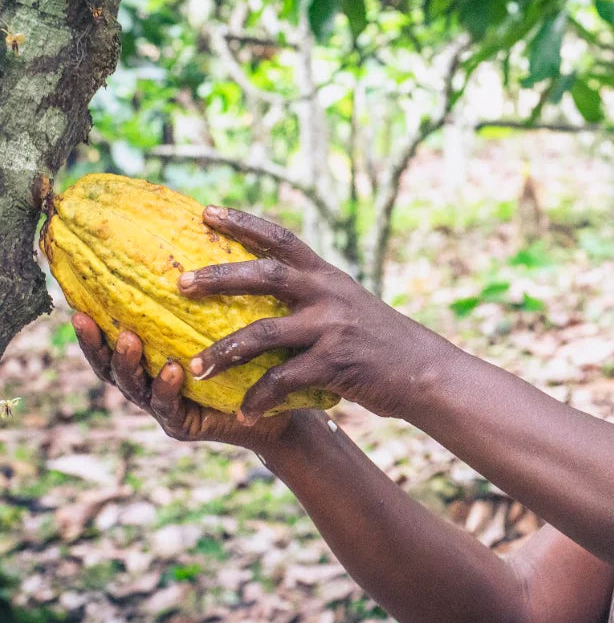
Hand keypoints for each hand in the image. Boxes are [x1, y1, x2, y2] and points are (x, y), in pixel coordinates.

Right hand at [72, 313, 304, 452]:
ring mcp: (163, 408)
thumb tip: (197, 235)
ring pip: (134, 387)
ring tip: (129, 339)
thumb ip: (203, 297)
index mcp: (151, 358)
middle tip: (85, 319)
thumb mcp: (223, 322)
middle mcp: (149, 382)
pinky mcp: (184, 426)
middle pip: (109, 366)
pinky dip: (167, 388)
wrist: (277, 403)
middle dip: (96, 344)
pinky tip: (172, 369)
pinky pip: (170, 408)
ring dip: (128, 363)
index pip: (112, 339)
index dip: (92, 324)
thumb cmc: (248, 356)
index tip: (75, 299)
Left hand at [178, 206, 456, 423]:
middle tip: (180, 283)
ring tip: (196, 367)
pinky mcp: (334, 365)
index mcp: (328, 277)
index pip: (281, 238)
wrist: (423, 371)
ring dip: (225, 352)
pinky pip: (283, 380)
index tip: (205, 211)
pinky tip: (243, 411)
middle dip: (219, 278)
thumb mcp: (350, 304)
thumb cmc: (381, 341)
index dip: (242, 223)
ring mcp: (331, 328)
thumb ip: (315, 295)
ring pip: (264, 333)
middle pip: (264, 275)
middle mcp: (328, 295)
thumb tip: (271, 287)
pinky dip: (259, 397)